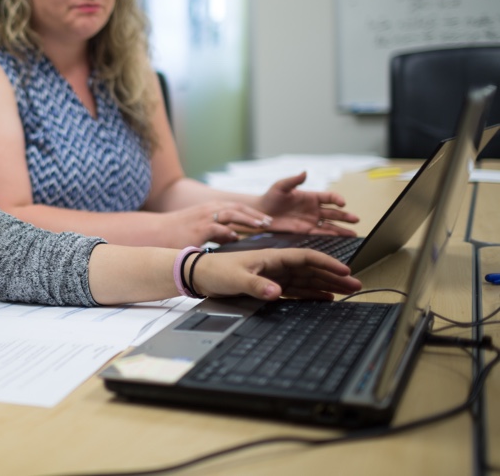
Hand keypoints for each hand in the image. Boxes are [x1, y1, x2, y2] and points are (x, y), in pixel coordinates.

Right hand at [158, 203, 274, 246]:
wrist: (156, 232)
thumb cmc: (176, 233)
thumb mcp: (200, 230)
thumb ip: (217, 233)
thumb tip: (233, 237)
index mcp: (209, 209)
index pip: (236, 207)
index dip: (251, 213)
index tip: (265, 220)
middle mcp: (208, 210)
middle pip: (238, 207)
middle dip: (255, 214)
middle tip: (269, 222)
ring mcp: (204, 218)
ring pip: (232, 214)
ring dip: (249, 219)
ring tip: (262, 226)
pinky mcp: (200, 228)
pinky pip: (219, 228)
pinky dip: (231, 232)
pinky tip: (238, 238)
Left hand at [189, 248, 361, 300]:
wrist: (200, 275)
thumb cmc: (216, 271)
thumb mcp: (236, 278)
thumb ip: (257, 285)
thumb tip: (277, 293)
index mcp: (273, 257)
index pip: (306, 257)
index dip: (327, 263)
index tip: (345, 270)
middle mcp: (277, 265)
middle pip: (312, 269)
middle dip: (334, 276)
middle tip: (356, 284)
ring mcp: (275, 275)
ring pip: (307, 280)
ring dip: (327, 285)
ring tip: (347, 291)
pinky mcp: (269, 286)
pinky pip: (296, 289)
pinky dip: (312, 293)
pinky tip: (325, 298)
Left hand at [258, 172, 359, 235]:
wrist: (260, 213)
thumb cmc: (270, 197)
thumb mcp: (280, 186)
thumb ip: (293, 180)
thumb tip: (305, 172)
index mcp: (311, 196)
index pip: (329, 197)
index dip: (337, 199)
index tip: (342, 203)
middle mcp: (313, 209)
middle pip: (333, 212)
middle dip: (345, 216)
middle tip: (356, 219)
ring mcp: (310, 221)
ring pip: (330, 225)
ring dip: (341, 229)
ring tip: (353, 233)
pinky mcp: (305, 231)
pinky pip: (320, 234)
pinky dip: (330, 237)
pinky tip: (339, 239)